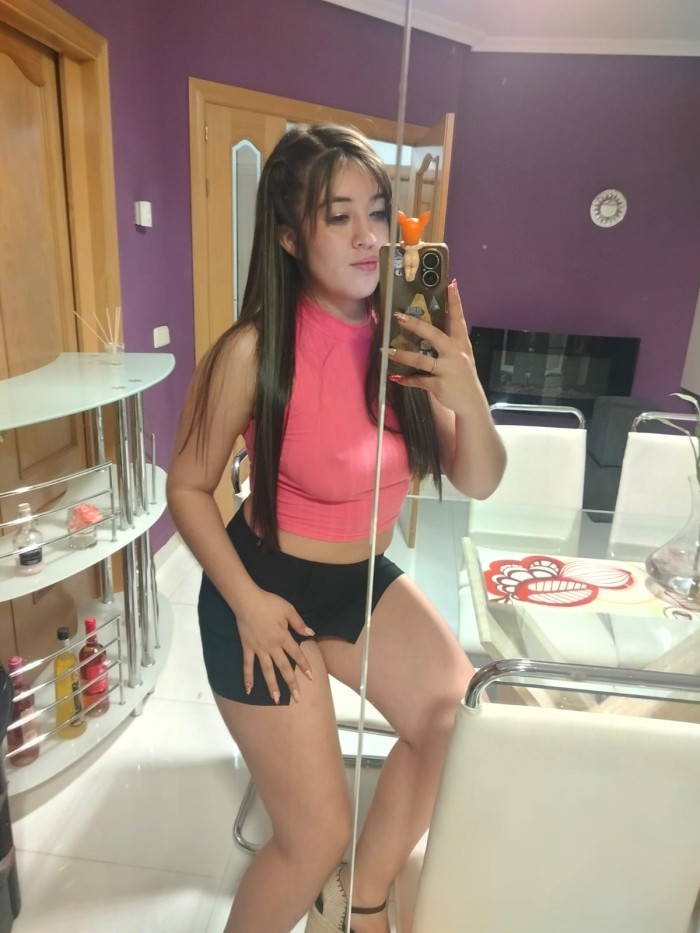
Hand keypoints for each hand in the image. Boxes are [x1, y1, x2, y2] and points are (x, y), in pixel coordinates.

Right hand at [235, 588, 313, 703]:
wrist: (247, 601)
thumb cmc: (269, 603)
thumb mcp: (288, 609)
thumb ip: (299, 623)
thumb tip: (311, 633)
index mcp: (283, 637)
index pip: (296, 654)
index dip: (304, 665)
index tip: (311, 677)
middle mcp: (272, 647)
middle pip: (283, 667)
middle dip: (291, 683)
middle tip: (297, 698)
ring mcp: (259, 649)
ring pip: (266, 670)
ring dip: (272, 685)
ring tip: (276, 699)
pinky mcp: (247, 648)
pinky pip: (247, 665)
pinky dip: (247, 677)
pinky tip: (248, 689)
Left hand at [387, 280, 481, 415]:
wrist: (471, 401)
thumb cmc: (462, 374)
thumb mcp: (461, 355)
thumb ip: (448, 341)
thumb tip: (428, 326)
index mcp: (461, 343)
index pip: (457, 318)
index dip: (454, 301)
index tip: (450, 284)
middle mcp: (455, 353)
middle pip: (433, 335)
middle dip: (415, 325)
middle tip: (398, 317)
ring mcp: (447, 369)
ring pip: (421, 360)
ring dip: (402, 355)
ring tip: (387, 351)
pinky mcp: (439, 385)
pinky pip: (418, 381)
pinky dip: (406, 380)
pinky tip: (394, 377)